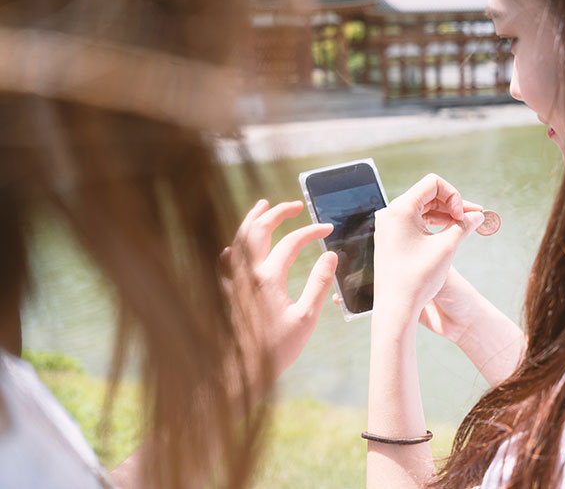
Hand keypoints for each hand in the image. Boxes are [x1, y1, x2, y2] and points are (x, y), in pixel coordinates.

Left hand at [221, 200, 336, 386]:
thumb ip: (319, 284)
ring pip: (239, 239)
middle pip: (259, 229)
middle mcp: (248, 273)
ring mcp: (233, 280)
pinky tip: (234, 245)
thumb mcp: (307, 317)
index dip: (312, 232)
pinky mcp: (226, 292)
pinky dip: (232, 246)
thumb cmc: (277, 347)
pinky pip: (224, 260)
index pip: (292, 242)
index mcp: (269, 277)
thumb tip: (330, 256)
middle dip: (278, 212)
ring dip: (252, 219)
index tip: (327, 230)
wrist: (242, 370)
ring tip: (262, 206)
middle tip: (294, 205)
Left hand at [372, 174, 483, 332]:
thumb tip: (478, 215)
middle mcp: (391, 214)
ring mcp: (390, 226)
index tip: (462, 216)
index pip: (433, 184)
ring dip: (445, 215)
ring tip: (467, 225)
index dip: (454, 195)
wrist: (396, 308)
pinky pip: (416, 223)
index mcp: (400, 209)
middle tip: (475, 216)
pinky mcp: (392, 239)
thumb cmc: (418, 278)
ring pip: (423, 210)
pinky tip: (451, 233)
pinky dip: (434, 225)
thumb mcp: (446, 248)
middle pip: (428, 196)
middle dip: (453, 204)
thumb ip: (464, 226)